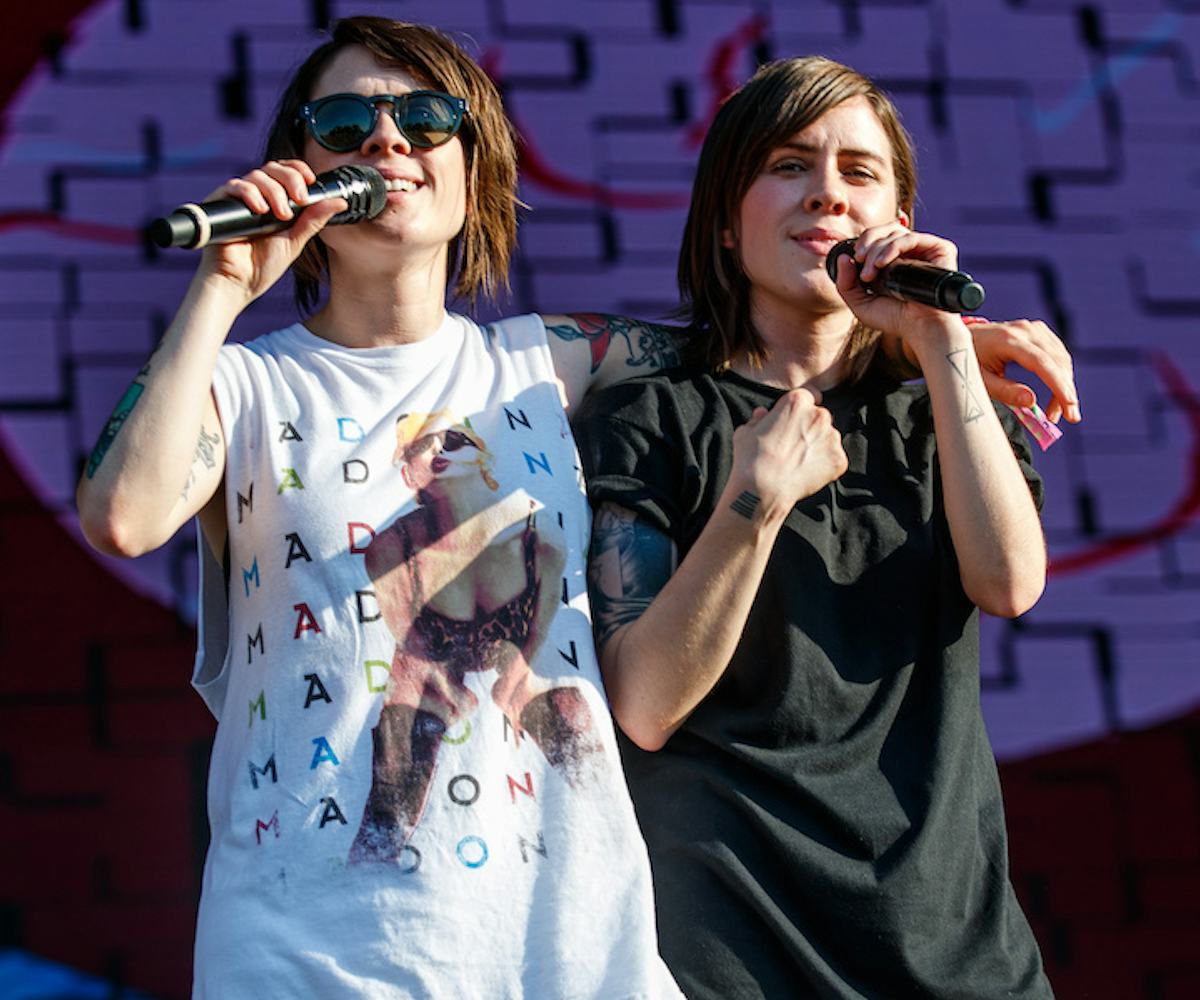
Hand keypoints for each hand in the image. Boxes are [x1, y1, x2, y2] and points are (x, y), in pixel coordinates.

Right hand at [195, 159, 346, 305]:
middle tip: (299, 200)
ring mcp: (239, 199)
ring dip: (274, 191)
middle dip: (290, 180)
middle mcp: (257, 196)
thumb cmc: (263, 266)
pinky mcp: (220, 204)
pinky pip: (235, 186)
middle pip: (273, 168)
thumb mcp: (295, 240)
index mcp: (275, 202)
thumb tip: (340, 202)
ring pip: (257, 175)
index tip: (310, 181)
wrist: (239, 283)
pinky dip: (250, 193)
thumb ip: (314, 220)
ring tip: (280, 216)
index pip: (286, 172)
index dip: (298, 170)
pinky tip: (260, 209)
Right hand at [730, 388, 847, 518]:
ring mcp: (832, 438)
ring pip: (828, 438)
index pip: (804, 399)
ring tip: (798, 462)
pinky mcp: (838, 459)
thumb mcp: (745, 431)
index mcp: (797, 402)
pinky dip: (824, 465)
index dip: (795, 413)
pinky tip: (806, 473)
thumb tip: (762, 414)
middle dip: (809, 428)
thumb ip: (757, 419)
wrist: (762, 489)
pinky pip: (834, 459)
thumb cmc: (750, 459)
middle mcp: (819, 415)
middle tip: (792, 446)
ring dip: (818, 446)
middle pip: (819, 417)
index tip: (788, 424)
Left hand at [833, 223, 960, 341]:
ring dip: (876, 250)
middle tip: (859, 260)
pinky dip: (892, 248)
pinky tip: (882, 264)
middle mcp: (911, 251)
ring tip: (870, 274)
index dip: (864, 242)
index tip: (854, 258)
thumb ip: (845, 283)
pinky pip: (911, 238)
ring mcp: (926, 248)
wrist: (921, 328)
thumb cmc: (895, 319)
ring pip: (896, 232)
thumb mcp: (860, 303)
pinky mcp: (940, 248)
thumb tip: (842, 257)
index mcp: (895, 258)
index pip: (878, 236)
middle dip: (868, 242)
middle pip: (886, 229)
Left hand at [966, 318, 1080, 423]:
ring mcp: (1033, 328)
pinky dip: (1061, 375)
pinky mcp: (1038, 332)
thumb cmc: (967, 361)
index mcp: (1007, 340)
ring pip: (1061, 358)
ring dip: (1065, 385)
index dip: (1057, 384)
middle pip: (1056, 360)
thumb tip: (1031, 402)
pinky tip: (1057, 394)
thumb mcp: (979, 380)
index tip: (1069, 404)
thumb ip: (1003, 391)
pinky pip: (1057, 354)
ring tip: (1057, 412)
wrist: (962, 338)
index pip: (1040, 362)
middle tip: (1069, 417)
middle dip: (1066, 391)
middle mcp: (1024, 330)